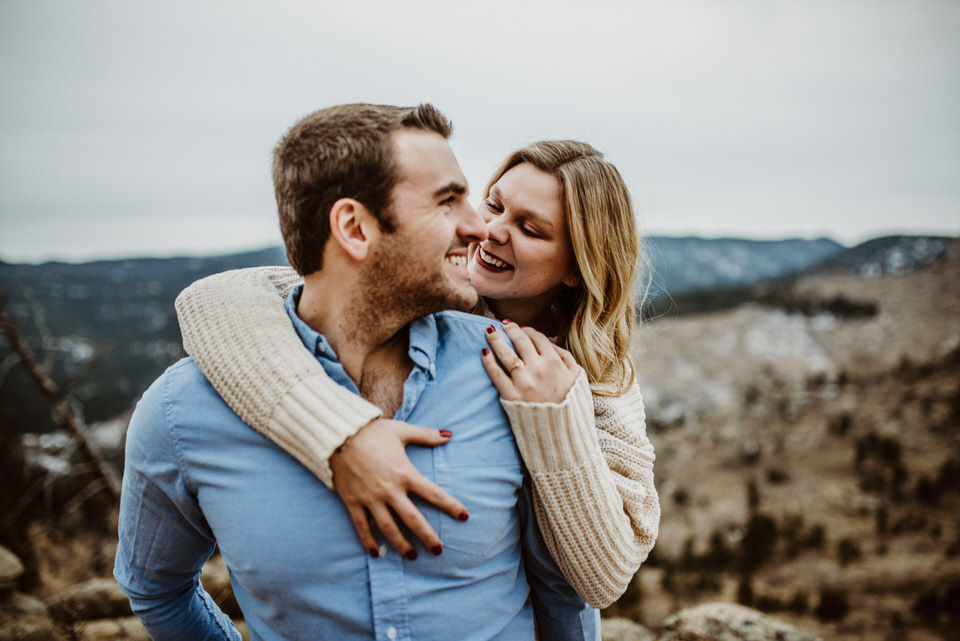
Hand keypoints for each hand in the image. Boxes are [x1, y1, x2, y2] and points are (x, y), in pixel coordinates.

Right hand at [329, 418, 467, 559]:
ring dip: (402, 545)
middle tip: (439, 551)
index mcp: (405, 473)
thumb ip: (427, 435)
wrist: (339, 435)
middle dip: (428, 537)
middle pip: (413, 519)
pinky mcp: (353, 502)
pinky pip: (362, 526)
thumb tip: (449, 434)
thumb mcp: (402, 431)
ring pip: (389, 528)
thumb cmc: (372, 432)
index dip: (451, 506)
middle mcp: (390, 490)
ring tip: (413, 556)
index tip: (464, 516)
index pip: (434, 494)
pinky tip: (376, 554)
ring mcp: (371, 498)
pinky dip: (369, 541)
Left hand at [481, 320, 578, 403]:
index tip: (521, 328)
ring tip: (489, 331)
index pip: (537, 338)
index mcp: (554, 362)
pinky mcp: (511, 395)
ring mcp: (523, 382)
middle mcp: (538, 368)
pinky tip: (484, 352)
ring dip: (495, 339)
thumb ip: (565, 357)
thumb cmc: (569, 404)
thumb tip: (549, 342)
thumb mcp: (576, 377)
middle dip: (510, 329)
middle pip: (520, 341)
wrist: (561, 432)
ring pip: (505, 353)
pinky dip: (488, 361)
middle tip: (503, 325)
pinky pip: (496, 374)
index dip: (527, 330)